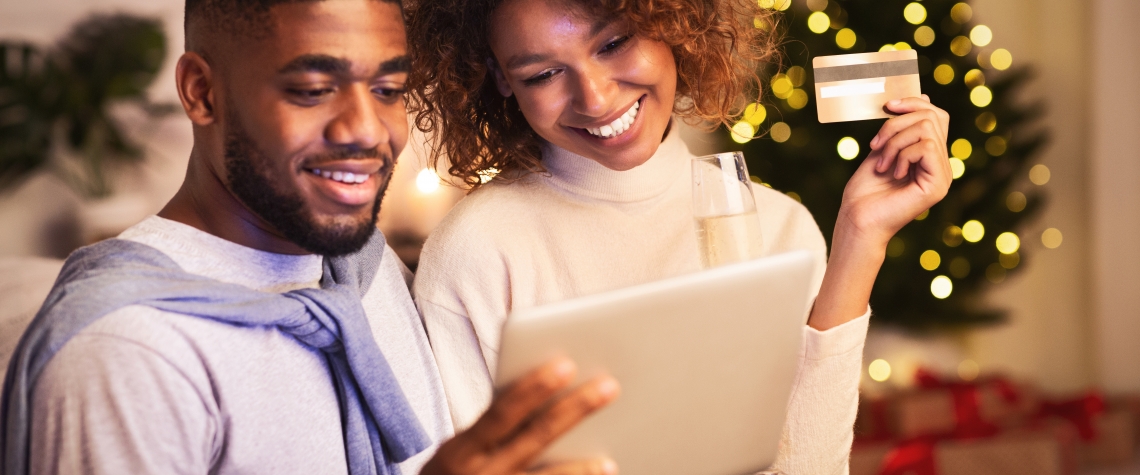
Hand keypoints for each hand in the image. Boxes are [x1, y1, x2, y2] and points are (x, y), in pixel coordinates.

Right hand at [420, 358, 619, 474]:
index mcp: (462, 448)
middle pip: (536, 437)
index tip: (567, 364)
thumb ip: (497, 423)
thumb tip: (552, 383)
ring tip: (609, 462)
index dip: (534, 387)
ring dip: (581, 470)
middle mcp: (479, 472)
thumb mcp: (464, 447)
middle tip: (610, 387)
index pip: (502, 411)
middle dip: (575, 410)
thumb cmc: (460, 472)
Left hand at [806, 96, 950, 329]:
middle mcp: (941, 165)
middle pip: (932, 117)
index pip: (936, 116)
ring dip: (894, 141)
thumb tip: (923, 96)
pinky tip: (891, 172)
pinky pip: (925, 146)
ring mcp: (942, 176)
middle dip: (897, 123)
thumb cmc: (864, 192)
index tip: (887, 105)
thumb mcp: (882, 149)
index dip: (914, 103)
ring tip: (881, 162)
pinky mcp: (938, 184)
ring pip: (926, 129)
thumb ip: (901, 127)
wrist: (857, 221)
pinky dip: (901, 153)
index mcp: (930, 157)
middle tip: (875, 144)